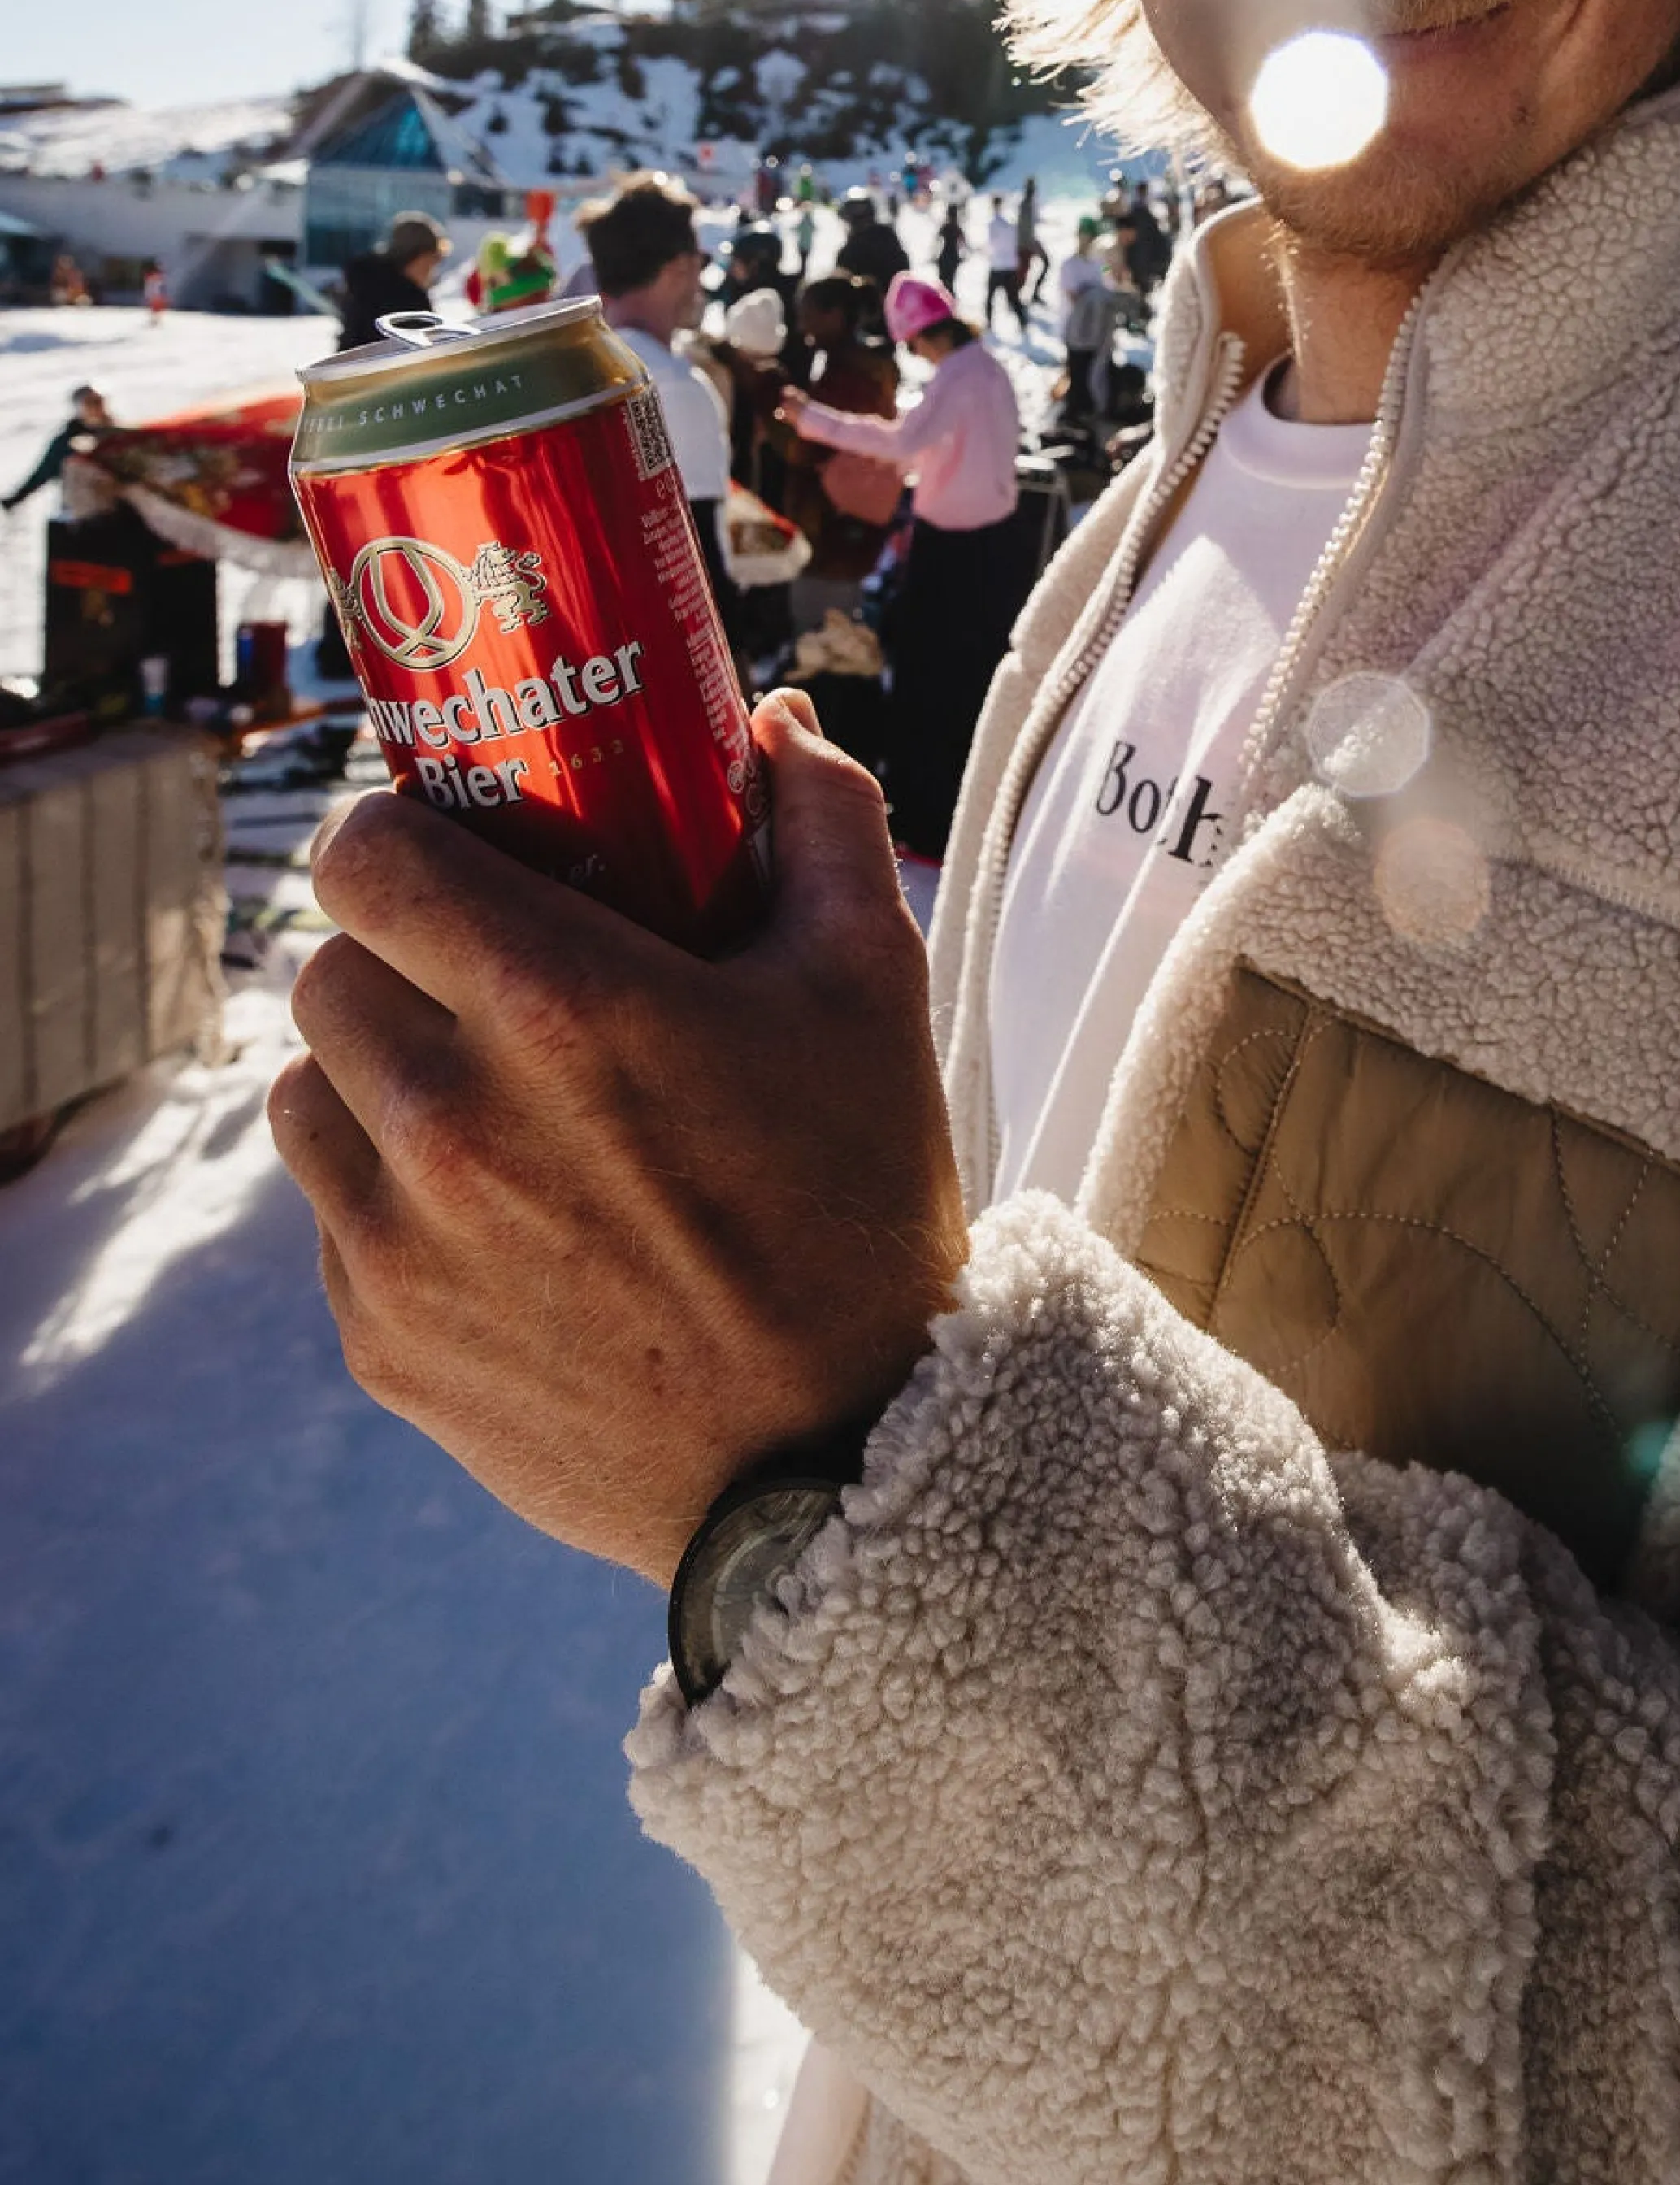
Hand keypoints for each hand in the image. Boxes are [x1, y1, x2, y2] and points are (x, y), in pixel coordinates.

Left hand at [269, 694, 967, 1585]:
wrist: (841, 1459)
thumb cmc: (860, 1207)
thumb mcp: (872, 987)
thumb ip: (820, 823)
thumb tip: (770, 726)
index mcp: (559, 1007)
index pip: (366, 857)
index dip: (397, 834)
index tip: (447, 849)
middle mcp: (450, 1118)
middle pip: (325, 968)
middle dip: (398, 954)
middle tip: (483, 975)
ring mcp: (399, 1244)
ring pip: (301, 1091)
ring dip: (369, 1073)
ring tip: (475, 1093)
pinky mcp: (381, 1344)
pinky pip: (331, 1221)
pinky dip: (385, 1198)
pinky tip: (497, 1213)